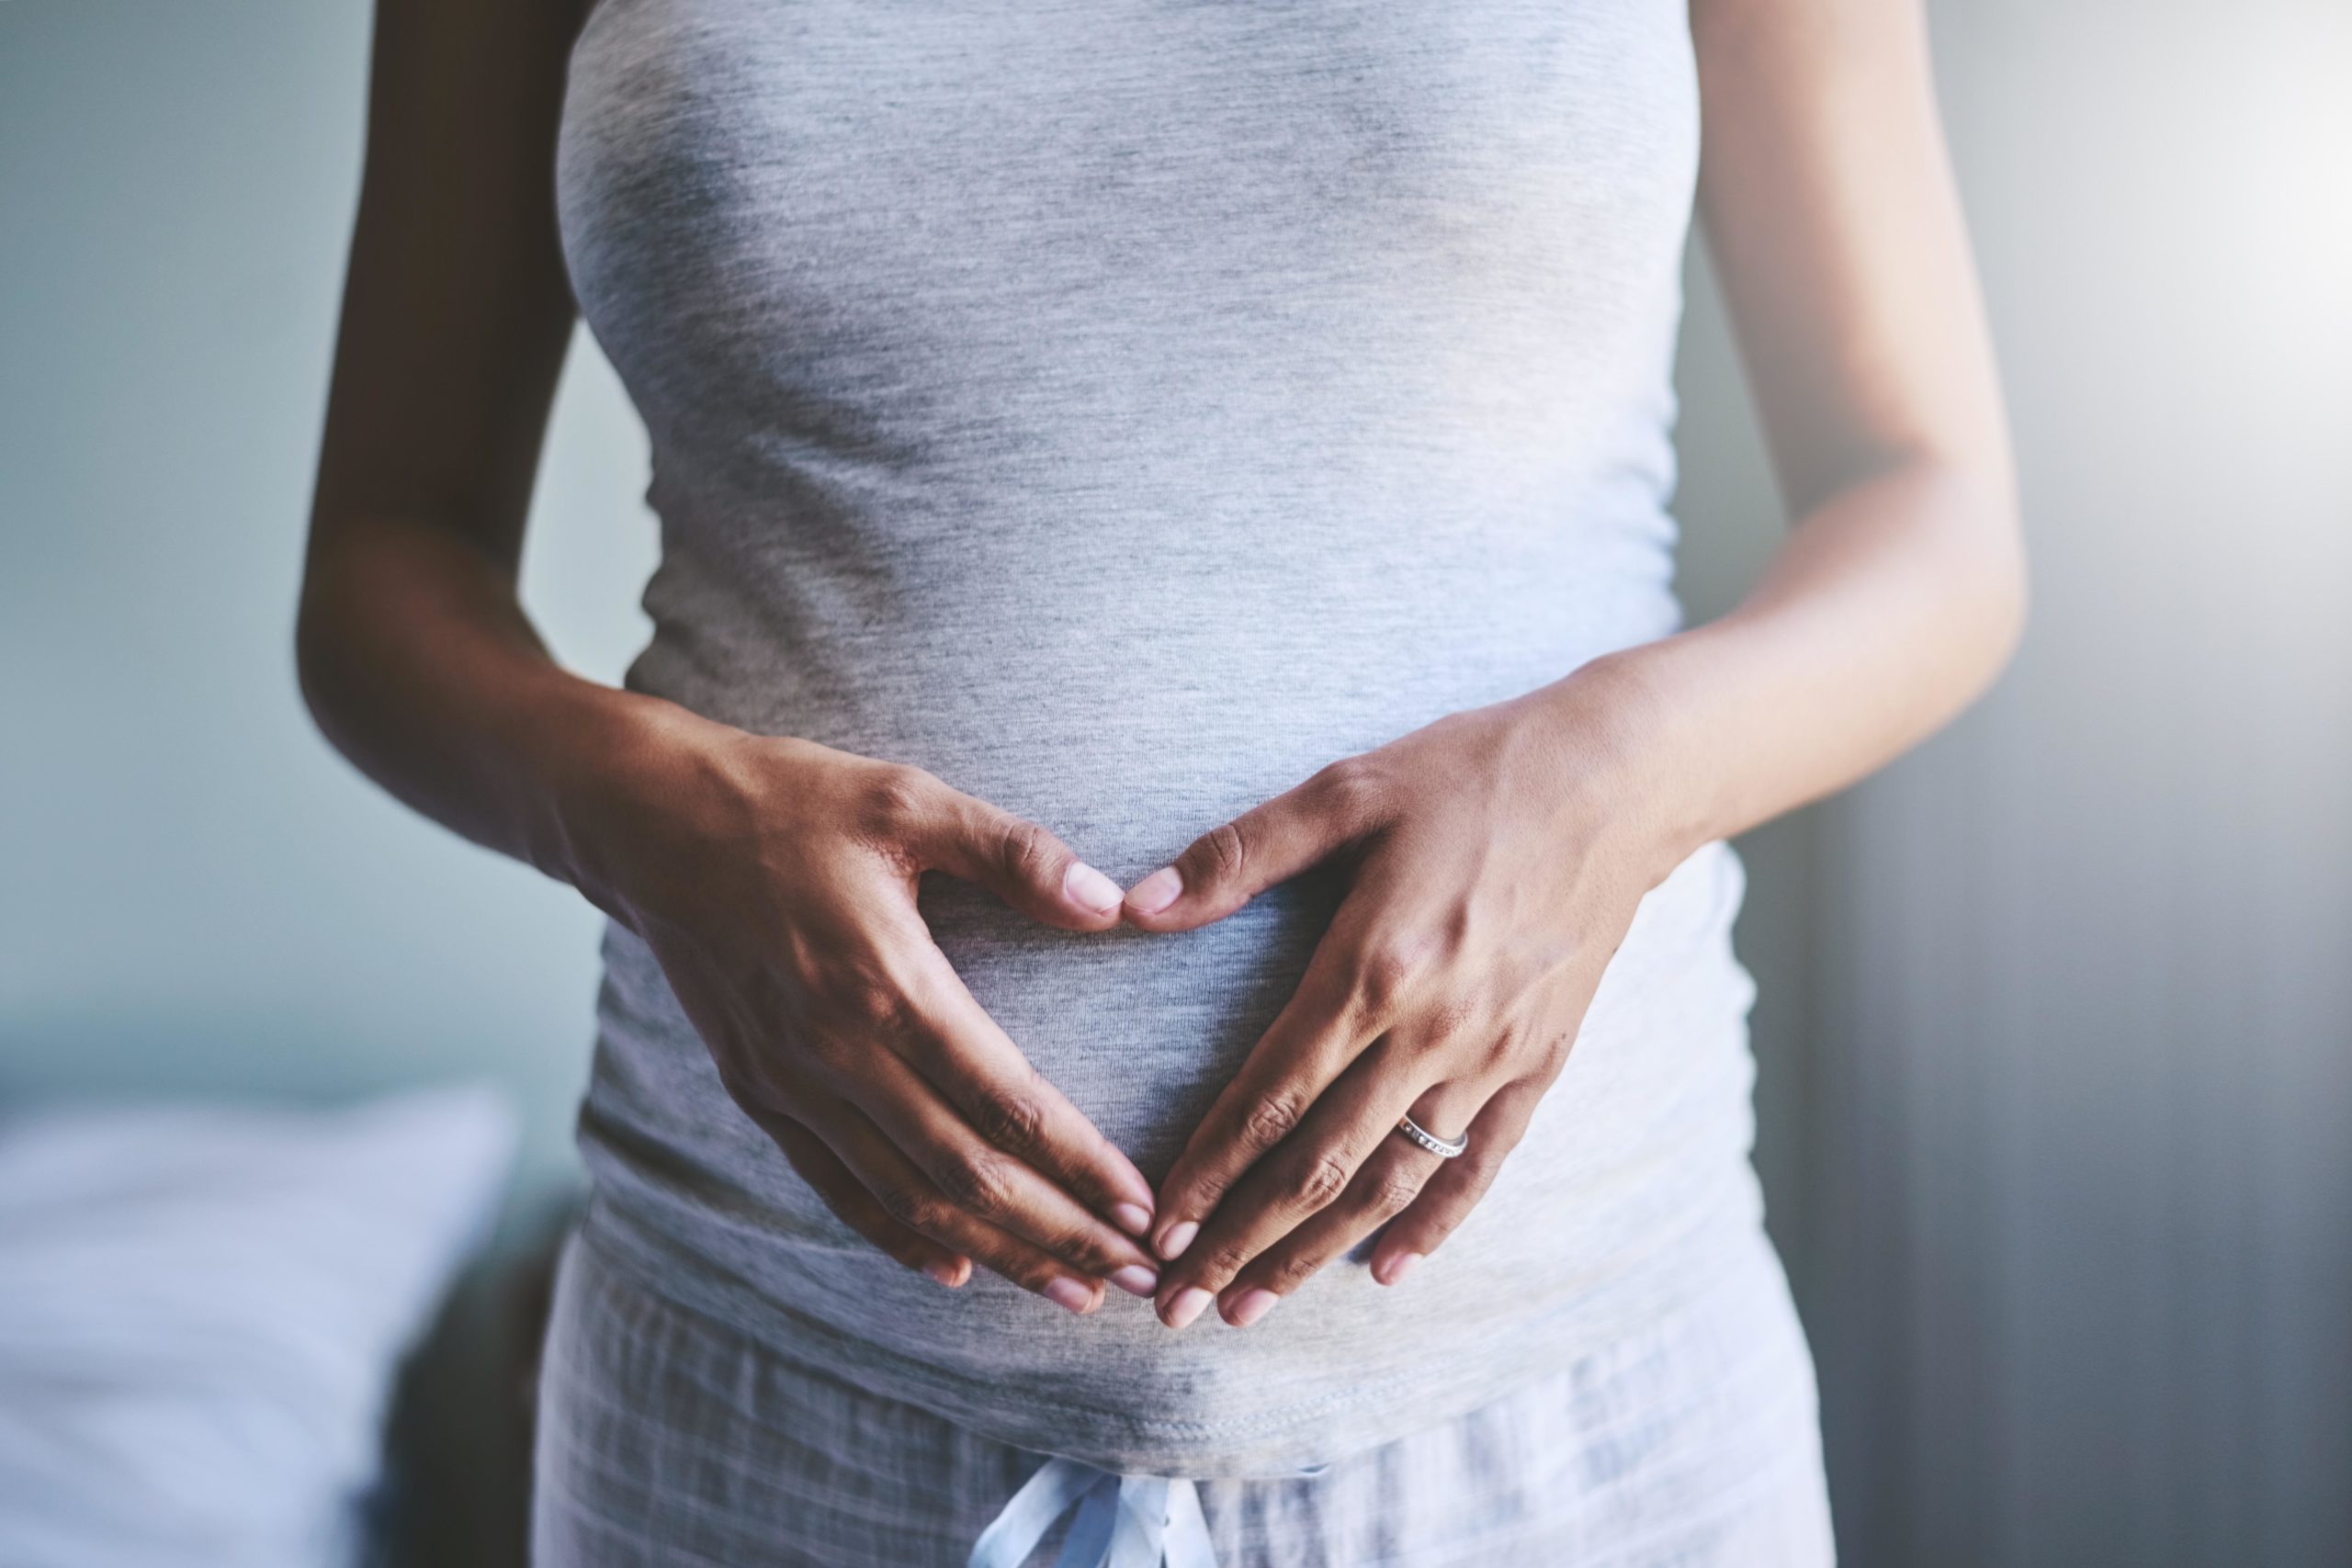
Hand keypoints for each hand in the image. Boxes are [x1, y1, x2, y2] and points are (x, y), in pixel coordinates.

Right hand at [566, 711, 1163, 1313]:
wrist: (651, 824)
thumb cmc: (790, 802)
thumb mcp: (909, 800)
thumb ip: (1016, 853)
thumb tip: (1112, 905)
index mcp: (887, 982)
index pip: (1005, 1102)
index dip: (1081, 1166)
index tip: (1143, 1209)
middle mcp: (837, 1051)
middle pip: (966, 1175)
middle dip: (1059, 1234)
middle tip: (1135, 1276)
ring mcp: (790, 1083)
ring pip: (908, 1200)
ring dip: (997, 1252)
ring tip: (1071, 1292)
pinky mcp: (757, 1092)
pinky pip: (837, 1187)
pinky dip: (898, 1238)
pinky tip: (956, 1268)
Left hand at [1120, 667, 1691, 1328]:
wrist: (1617, 779)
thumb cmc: (1470, 772)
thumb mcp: (1347, 788)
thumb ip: (1241, 853)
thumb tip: (1134, 903)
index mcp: (1371, 965)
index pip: (1269, 1096)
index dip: (1206, 1171)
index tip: (1157, 1229)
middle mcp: (1431, 1028)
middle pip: (1319, 1162)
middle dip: (1240, 1240)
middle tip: (1180, 1306)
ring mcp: (1491, 1055)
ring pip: (1390, 1179)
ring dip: (1315, 1251)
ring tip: (1253, 1305)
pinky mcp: (1539, 1062)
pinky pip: (1479, 1164)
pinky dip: (1433, 1223)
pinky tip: (1384, 1269)